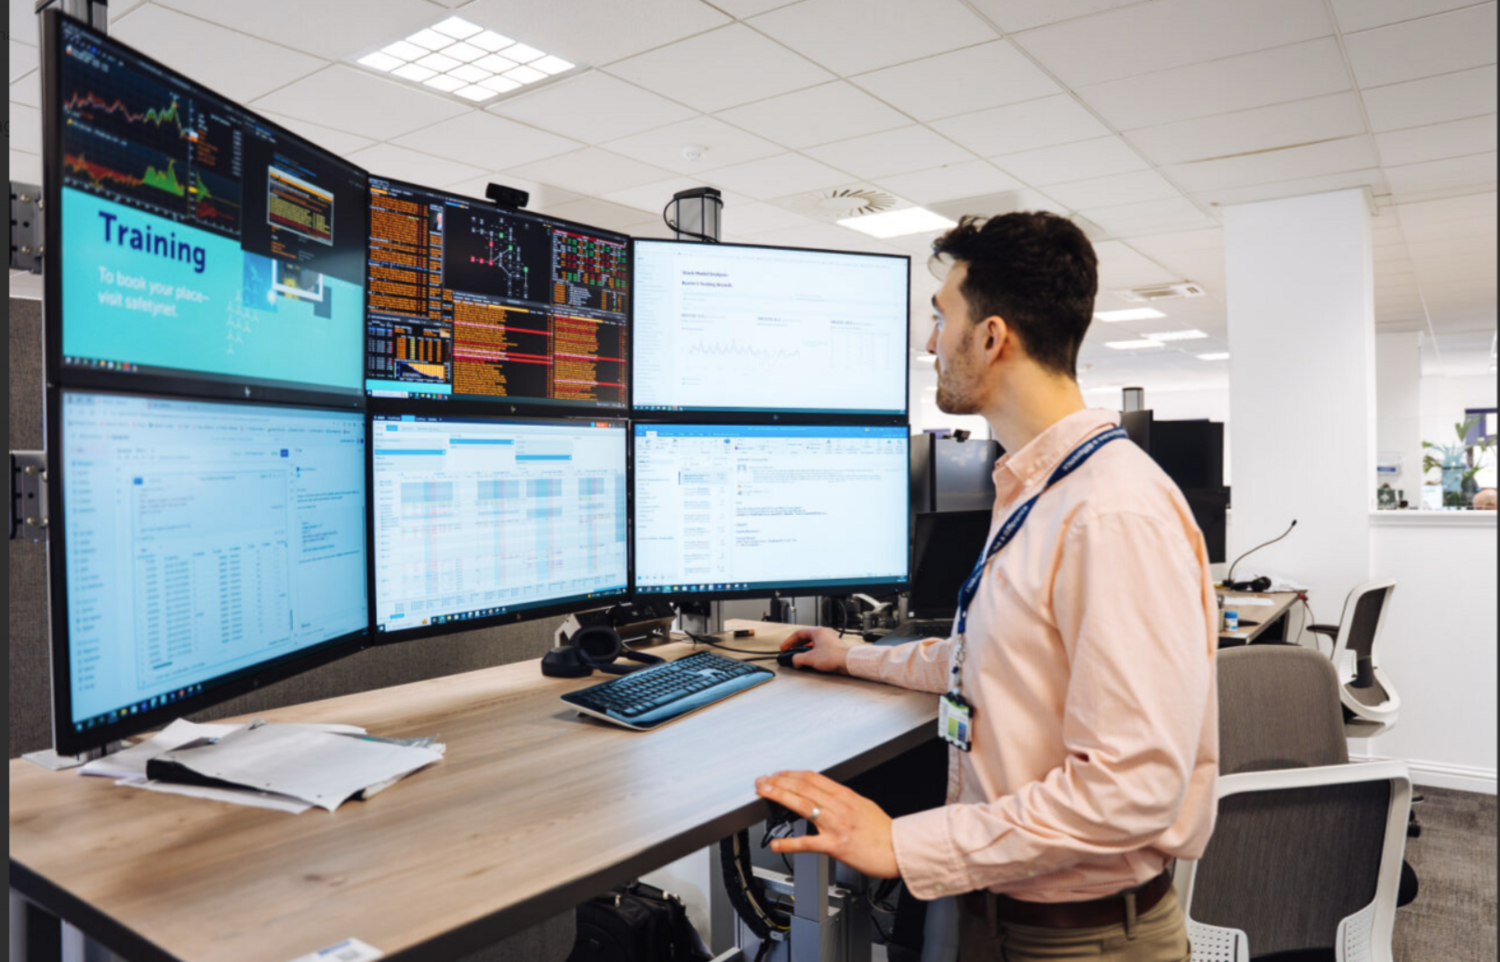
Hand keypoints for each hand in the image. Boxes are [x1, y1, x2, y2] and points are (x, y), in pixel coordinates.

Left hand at [755, 771, 899, 879]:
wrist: (900, 850)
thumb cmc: (884, 832)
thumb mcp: (864, 805)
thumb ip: (843, 800)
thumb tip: (826, 795)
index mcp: (846, 796)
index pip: (813, 778)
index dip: (792, 774)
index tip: (778, 774)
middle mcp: (840, 807)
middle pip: (804, 787)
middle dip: (779, 781)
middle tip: (762, 780)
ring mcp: (837, 825)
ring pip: (803, 806)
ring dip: (780, 797)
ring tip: (764, 793)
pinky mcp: (836, 846)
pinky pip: (808, 843)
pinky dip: (789, 843)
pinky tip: (776, 844)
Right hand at [780, 627, 859, 673]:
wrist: (848, 662)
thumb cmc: (834, 657)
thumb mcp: (810, 658)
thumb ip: (798, 659)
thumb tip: (794, 661)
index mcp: (817, 632)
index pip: (798, 633)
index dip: (789, 641)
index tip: (784, 647)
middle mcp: (823, 634)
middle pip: (805, 638)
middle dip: (795, 646)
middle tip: (790, 651)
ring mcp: (829, 640)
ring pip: (812, 643)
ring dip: (803, 650)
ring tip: (799, 657)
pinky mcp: (832, 648)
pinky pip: (818, 648)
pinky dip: (811, 653)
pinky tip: (810, 660)